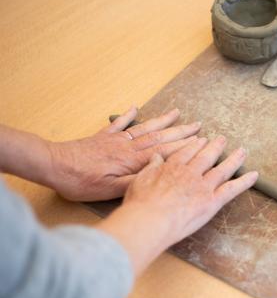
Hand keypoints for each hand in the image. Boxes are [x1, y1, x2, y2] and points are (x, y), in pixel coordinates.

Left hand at [48, 107, 200, 200]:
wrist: (53, 165)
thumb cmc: (81, 182)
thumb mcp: (110, 190)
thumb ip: (135, 183)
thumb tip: (158, 177)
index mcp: (133, 161)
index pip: (165, 152)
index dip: (185, 146)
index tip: (202, 141)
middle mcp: (128, 146)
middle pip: (160, 136)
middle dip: (181, 131)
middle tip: (199, 126)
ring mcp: (116, 139)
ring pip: (145, 128)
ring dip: (163, 120)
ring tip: (178, 113)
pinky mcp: (102, 137)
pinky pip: (119, 123)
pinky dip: (129, 115)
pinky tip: (136, 107)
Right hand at [98, 136, 257, 274]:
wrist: (150, 219)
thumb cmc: (140, 203)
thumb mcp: (140, 180)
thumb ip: (151, 167)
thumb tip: (156, 158)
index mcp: (172, 168)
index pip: (186, 152)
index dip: (195, 145)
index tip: (201, 139)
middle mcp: (190, 173)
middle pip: (206, 156)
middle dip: (215, 147)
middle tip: (222, 139)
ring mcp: (203, 187)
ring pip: (222, 169)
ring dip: (234, 159)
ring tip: (242, 150)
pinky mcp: (212, 201)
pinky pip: (232, 189)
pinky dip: (245, 182)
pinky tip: (254, 175)